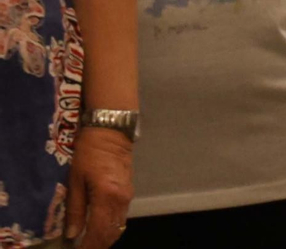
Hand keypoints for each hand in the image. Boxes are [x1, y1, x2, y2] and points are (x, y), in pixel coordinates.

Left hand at [64, 126, 132, 248]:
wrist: (111, 131)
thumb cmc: (88, 153)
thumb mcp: (75, 180)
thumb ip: (75, 208)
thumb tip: (72, 234)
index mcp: (107, 197)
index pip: (99, 232)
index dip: (88, 247)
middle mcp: (121, 200)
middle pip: (112, 233)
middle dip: (97, 246)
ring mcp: (128, 196)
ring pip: (118, 227)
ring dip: (104, 239)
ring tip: (88, 244)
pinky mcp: (128, 192)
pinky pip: (121, 217)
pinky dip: (110, 228)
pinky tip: (97, 229)